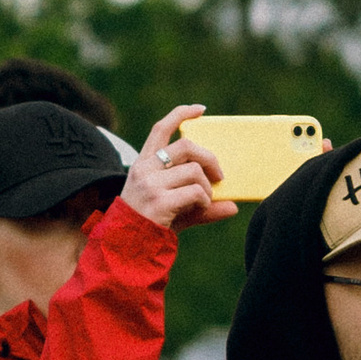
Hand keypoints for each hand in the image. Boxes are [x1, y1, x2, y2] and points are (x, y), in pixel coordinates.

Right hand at [122, 105, 236, 233]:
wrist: (127, 249)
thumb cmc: (151, 225)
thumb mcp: (175, 208)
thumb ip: (202, 203)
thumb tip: (233, 206)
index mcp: (143, 164)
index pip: (160, 129)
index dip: (181, 115)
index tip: (201, 110)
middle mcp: (144, 170)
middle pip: (186, 146)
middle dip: (209, 158)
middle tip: (220, 176)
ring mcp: (150, 184)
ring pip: (194, 170)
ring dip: (208, 187)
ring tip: (206, 200)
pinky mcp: (159, 201)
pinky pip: (196, 192)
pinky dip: (205, 201)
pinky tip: (200, 209)